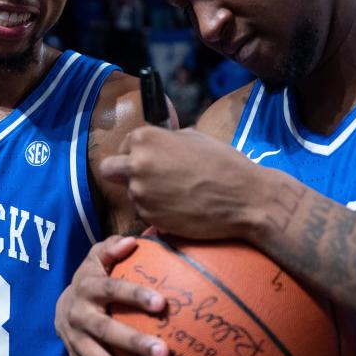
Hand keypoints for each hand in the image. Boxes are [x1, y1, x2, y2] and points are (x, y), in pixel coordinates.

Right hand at [55, 235, 168, 355]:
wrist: (59, 306)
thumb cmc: (94, 277)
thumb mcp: (98, 257)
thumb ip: (114, 247)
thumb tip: (135, 240)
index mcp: (87, 287)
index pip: (112, 289)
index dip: (134, 295)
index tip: (163, 303)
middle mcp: (79, 317)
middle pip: (106, 332)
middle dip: (134, 343)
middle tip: (165, 354)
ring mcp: (77, 345)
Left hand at [100, 126, 269, 239]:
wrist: (245, 198)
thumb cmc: (223, 164)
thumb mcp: (192, 137)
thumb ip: (165, 139)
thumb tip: (154, 142)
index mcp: (144, 139)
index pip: (123, 145)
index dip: (135, 152)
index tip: (150, 159)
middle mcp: (136, 165)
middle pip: (109, 171)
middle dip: (123, 174)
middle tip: (146, 178)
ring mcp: (141, 194)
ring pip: (130, 194)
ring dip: (145, 194)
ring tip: (176, 193)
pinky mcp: (150, 218)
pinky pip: (145, 213)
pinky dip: (158, 211)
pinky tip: (180, 207)